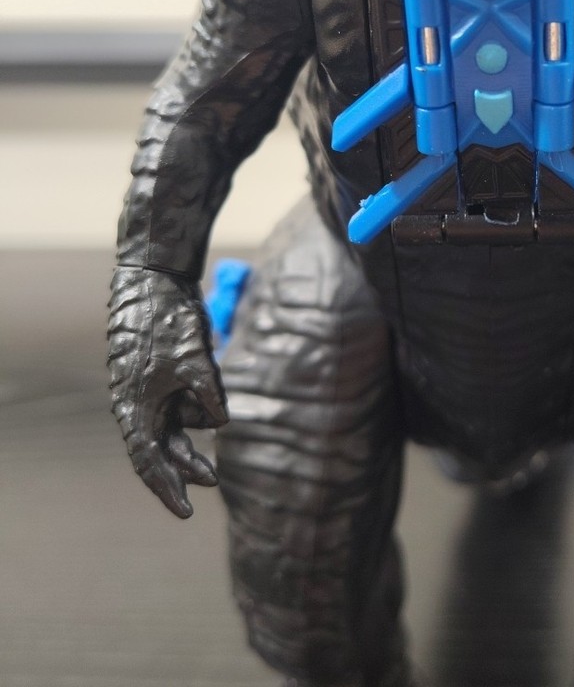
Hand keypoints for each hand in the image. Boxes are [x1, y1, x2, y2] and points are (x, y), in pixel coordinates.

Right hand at [108, 266, 228, 516]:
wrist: (157, 279)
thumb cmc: (169, 320)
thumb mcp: (195, 361)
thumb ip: (209, 397)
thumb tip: (221, 424)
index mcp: (135, 406)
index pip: (149, 460)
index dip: (166, 487)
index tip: (186, 511)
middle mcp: (137, 402)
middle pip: (161, 448)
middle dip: (184, 470)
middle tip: (211, 486)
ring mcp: (149, 387)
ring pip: (173, 426)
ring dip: (192, 443)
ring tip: (212, 468)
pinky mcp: (162, 372)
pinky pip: (180, 403)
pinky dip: (196, 412)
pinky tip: (212, 414)